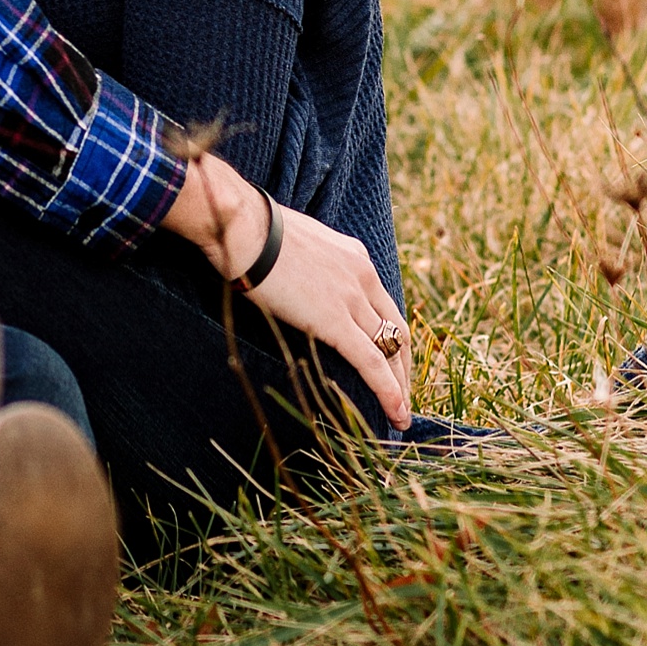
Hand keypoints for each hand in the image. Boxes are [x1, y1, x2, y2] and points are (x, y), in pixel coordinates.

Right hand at [161, 155, 412, 427]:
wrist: (244, 228)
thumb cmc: (254, 233)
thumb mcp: (297, 243)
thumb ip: (312, 264)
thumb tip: (300, 279)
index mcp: (355, 257)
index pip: (384, 305)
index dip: (390, 337)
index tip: (389, 361)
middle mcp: (362, 276)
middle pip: (396, 331)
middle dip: (402, 367)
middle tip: (401, 396)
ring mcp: (352, 299)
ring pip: (390, 351)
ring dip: (399, 387)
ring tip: (401, 417)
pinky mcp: (335, 321)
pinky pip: (371, 363)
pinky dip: (388, 392)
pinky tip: (395, 414)